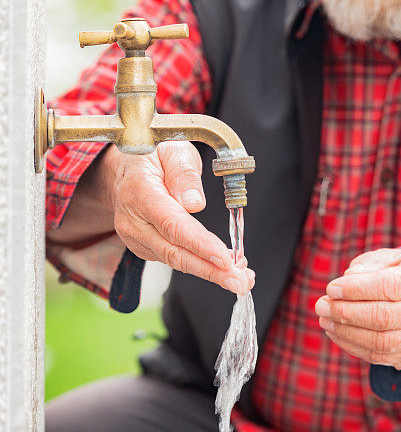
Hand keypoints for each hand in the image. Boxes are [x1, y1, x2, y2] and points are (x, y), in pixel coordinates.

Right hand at [101, 141, 253, 293]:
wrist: (127, 170)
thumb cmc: (155, 156)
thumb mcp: (173, 149)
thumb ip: (184, 173)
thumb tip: (195, 203)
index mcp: (140, 191)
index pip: (172, 224)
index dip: (199, 244)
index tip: (225, 259)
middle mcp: (133, 220)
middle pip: (174, 252)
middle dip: (211, 271)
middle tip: (241, 282)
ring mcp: (136, 237)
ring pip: (176, 260)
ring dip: (211, 273)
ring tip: (242, 279)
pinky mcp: (144, 247)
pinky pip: (175, 259)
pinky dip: (201, 266)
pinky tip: (226, 268)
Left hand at [315, 248, 400, 369]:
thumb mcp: (397, 256)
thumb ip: (372, 263)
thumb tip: (348, 277)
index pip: (389, 287)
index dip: (357, 289)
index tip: (331, 288)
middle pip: (384, 317)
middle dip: (346, 313)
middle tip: (321, 306)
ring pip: (382, 342)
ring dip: (347, 333)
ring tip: (325, 320)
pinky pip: (381, 357)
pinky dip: (354, 347)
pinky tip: (338, 333)